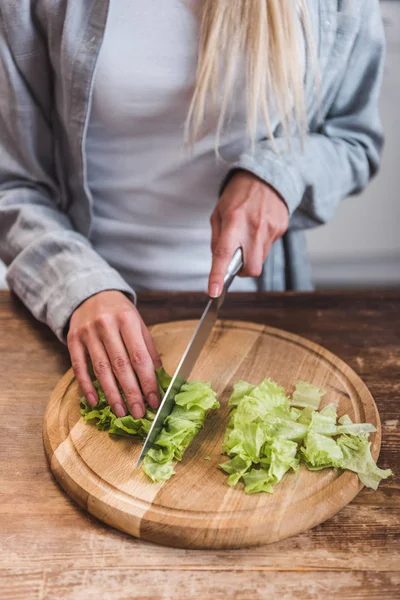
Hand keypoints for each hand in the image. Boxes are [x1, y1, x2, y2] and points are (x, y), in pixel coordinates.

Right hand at [67, 291, 161, 418]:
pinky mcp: (73, 340)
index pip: (139, 356)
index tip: (154, 400)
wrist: (90, 293)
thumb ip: (148, 347)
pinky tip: (95, 401)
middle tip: (139, 413)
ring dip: (111, 394)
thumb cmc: (119, 312)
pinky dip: (87, 386)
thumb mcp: (138, 322)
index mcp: (127, 320)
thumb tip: (159, 375)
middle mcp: (106, 326)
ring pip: (101, 369)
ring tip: (121, 411)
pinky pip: (79, 367)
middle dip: (131, 392)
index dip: (147, 381)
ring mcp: (87, 333)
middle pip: (120, 365)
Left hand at [208, 170, 288, 295]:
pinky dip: (262, 243)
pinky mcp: (282, 228)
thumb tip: (218, 262)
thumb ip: (217, 239)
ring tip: (249, 234)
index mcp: (233, 221)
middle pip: (251, 269)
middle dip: (243, 271)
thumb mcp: (219, 212)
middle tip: (237, 260)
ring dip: (252, 255)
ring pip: (261, 260)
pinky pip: (269, 247)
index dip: (217, 276)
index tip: (214, 292)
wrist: (266, 174)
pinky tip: (260, 226)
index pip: (223, 254)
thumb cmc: (238, 194)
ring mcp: (271, 228)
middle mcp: (254, 227)